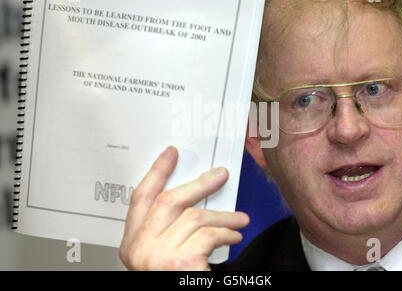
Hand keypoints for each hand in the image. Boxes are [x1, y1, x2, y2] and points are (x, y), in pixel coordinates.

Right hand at [119, 146, 249, 269]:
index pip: (140, 198)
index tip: (171, 154)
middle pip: (169, 201)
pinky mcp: (180, 264)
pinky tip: (234, 235)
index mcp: (131, 244)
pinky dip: (227, 232)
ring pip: (195, 217)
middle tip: (219, 175)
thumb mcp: (161, 255)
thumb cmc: (176, 277)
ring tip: (238, 220)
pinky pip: (209, 235)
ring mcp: (157, 257)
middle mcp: (139, 249)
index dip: (157, 172)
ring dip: (223, 216)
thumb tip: (196, 198)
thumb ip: (169, 229)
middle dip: (199, 185)